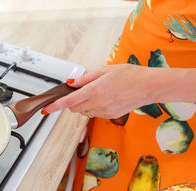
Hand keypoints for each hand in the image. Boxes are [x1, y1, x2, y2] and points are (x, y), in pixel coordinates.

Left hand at [42, 64, 159, 118]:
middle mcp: (98, 103)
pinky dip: (94, 107)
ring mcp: (105, 111)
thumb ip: (85, 79)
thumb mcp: (105, 70)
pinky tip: (106, 98)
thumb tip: (70, 83)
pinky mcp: (111, 116)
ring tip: (98, 93)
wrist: (150, 86)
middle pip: (74, 108)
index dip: (55, 107)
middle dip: (72, 102)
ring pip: (84, 112)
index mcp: (95, 90)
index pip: (69, 101)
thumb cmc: (130, 75)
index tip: (46, 110)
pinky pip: (95, 114)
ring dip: (84, 105)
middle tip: (80, 92)